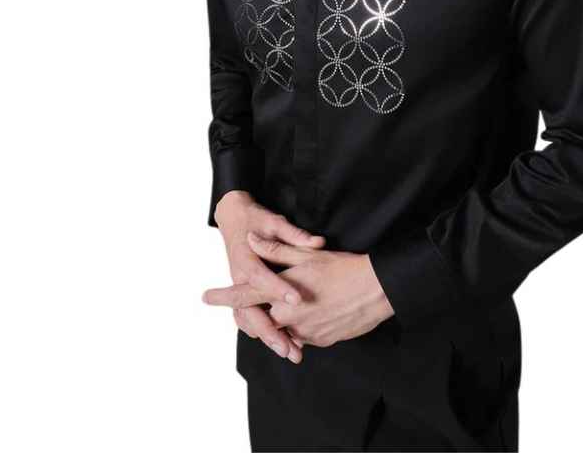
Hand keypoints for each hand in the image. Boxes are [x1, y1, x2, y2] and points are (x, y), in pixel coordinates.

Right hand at [204, 192, 326, 364]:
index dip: (278, 290)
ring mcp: (241, 289)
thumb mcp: (274, 222)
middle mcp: (240, 278)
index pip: (261, 278)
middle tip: (290, 348)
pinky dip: (266, 333)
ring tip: (292, 353)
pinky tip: (286, 343)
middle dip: (270, 331)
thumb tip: (318, 242)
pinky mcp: (246, 296)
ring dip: (269, 338)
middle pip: (251, 312)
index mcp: (246, 259)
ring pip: (250, 321)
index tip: (297, 300)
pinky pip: (252, 319)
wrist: (234, 219)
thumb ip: (294, 235)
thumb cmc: (256, 220)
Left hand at [205, 231, 394, 348]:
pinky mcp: (321, 341)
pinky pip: (302, 335)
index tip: (205, 297)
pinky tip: (313, 309)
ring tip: (296, 302)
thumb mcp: (306, 254)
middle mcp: (289, 319)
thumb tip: (251, 240)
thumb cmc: (342, 268)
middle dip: (257, 315)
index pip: (243, 297)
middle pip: (262, 320)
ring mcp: (306, 334)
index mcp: (280, 296)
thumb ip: (275, 250)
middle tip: (258, 303)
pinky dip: (300, 326)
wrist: (377, 290)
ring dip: (281, 320)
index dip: (223, 296)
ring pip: (283, 329)